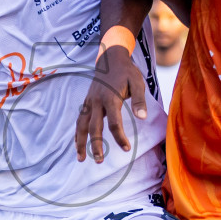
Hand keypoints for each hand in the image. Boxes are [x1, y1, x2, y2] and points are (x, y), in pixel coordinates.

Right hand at [74, 45, 147, 162]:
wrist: (110, 58)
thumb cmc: (127, 72)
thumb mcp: (138, 83)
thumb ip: (139, 101)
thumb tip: (142, 118)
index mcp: (110, 98)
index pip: (114, 122)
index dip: (120, 137)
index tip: (126, 149)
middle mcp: (97, 101)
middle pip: (94, 127)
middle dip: (95, 145)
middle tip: (99, 161)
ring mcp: (89, 102)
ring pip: (82, 125)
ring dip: (80, 143)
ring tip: (81, 159)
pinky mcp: (87, 102)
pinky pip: (80, 120)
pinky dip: (77, 134)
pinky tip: (77, 145)